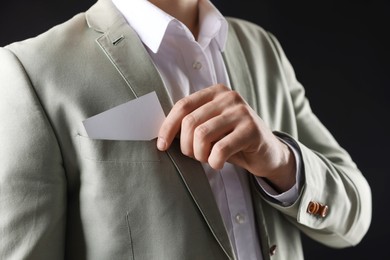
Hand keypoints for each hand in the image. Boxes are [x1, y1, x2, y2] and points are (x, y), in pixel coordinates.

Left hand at [157, 84, 295, 191]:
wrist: (267, 153)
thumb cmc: (233, 141)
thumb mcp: (211, 128)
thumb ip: (192, 124)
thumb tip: (162, 134)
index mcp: (215, 92)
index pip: (182, 106)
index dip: (167, 127)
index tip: (162, 146)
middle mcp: (228, 97)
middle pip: (190, 122)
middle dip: (186, 146)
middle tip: (195, 156)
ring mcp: (241, 112)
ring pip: (202, 135)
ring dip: (200, 155)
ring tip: (208, 159)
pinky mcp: (251, 129)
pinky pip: (220, 149)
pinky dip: (214, 162)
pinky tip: (218, 164)